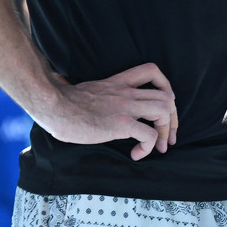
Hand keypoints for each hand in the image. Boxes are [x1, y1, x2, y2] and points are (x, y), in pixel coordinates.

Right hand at [43, 62, 177, 160]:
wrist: (52, 106)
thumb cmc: (62, 102)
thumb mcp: (89, 90)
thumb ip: (100, 92)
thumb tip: (81, 90)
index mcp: (119, 82)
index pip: (152, 71)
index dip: (166, 88)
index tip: (164, 108)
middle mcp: (127, 92)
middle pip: (167, 96)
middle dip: (173, 118)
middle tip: (167, 137)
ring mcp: (126, 107)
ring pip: (164, 111)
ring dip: (165, 132)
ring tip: (157, 147)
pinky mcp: (121, 124)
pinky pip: (148, 135)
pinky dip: (148, 147)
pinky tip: (136, 154)